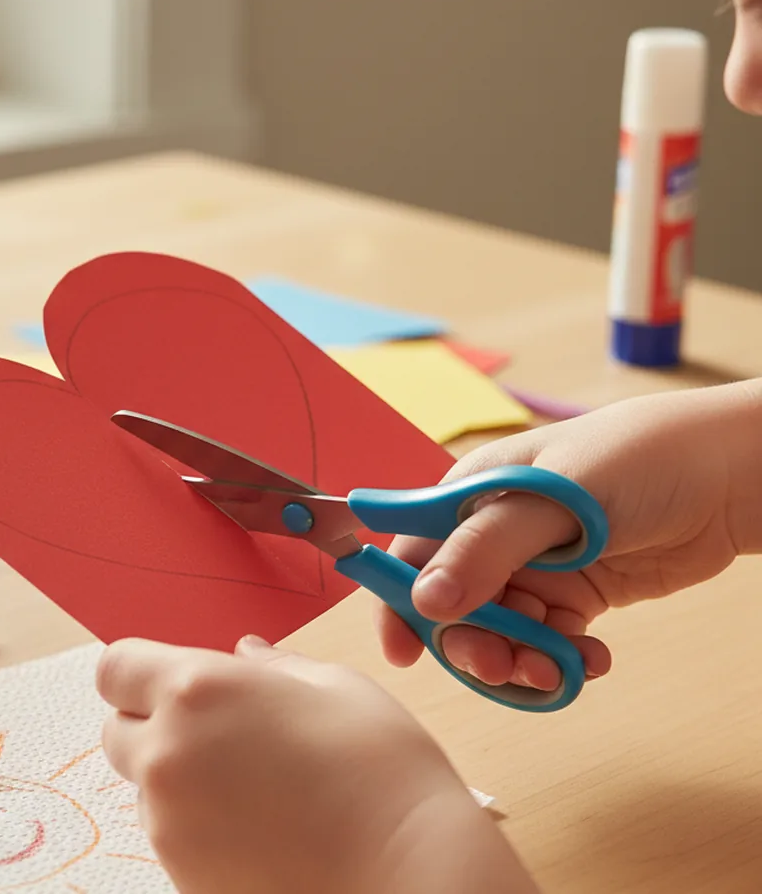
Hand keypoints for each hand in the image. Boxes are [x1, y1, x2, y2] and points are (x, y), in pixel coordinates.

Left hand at [97, 636, 536, 893]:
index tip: (171, 681)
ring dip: (178, 779)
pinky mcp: (182, 875)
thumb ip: (272, 666)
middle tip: (218, 734)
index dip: (139, 672)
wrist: (410, 874)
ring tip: (254, 787)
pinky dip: (198, 827)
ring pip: (146, 787)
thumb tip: (244, 654)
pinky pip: (171, 836)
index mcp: (198, 690)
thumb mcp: (334, 687)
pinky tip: (259, 827)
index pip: (115, 667)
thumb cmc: (382, 770)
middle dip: (153, 725)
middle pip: (117, 730)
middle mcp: (168, 754)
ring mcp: (170, 823)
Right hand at [376, 381, 761, 690]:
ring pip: (499, 633)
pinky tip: (592, 659)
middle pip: (452, 607)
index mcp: (472, 494)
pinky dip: (562, 662)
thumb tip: (426, 602)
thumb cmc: (640, 458)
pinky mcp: (574, 596)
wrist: (732, 474)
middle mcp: (493, 535)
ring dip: (522, 660)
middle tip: (509, 665)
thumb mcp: (555, 499)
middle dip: (475, 644)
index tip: (404, 653)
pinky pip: (545, 644)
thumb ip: (486, 550)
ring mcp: (534, 568)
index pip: (413, 554)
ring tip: (563, 667)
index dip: (398, 602)